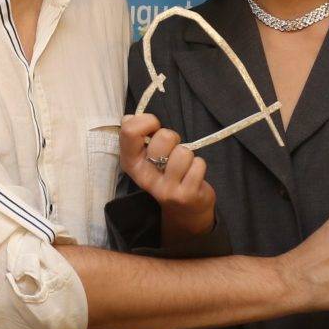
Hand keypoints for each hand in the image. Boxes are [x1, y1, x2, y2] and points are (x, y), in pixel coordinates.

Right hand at [120, 113, 215, 239]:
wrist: (184, 210)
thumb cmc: (166, 174)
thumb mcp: (146, 156)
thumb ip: (137, 136)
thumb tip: (129, 118)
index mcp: (130, 163)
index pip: (129, 131)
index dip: (147, 121)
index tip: (154, 127)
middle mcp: (144, 177)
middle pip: (163, 137)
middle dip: (173, 138)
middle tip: (172, 152)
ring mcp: (165, 189)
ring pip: (183, 152)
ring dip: (188, 155)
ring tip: (183, 166)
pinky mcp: (185, 195)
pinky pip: (198, 164)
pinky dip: (199, 166)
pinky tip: (192, 176)